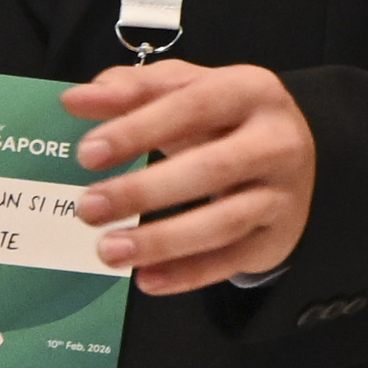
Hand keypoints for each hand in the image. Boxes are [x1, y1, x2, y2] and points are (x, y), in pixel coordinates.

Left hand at [58, 57, 312, 292]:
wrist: (292, 157)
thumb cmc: (225, 118)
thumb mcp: (185, 89)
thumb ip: (132, 89)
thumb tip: (75, 100)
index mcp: (251, 91)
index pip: (193, 107)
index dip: (139, 129)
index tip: (87, 154)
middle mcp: (277, 141)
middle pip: (210, 169)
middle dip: (143, 192)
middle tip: (87, 208)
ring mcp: (282, 194)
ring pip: (223, 222)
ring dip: (161, 240)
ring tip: (108, 250)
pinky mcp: (277, 237)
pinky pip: (232, 260)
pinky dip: (187, 273)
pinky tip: (146, 279)